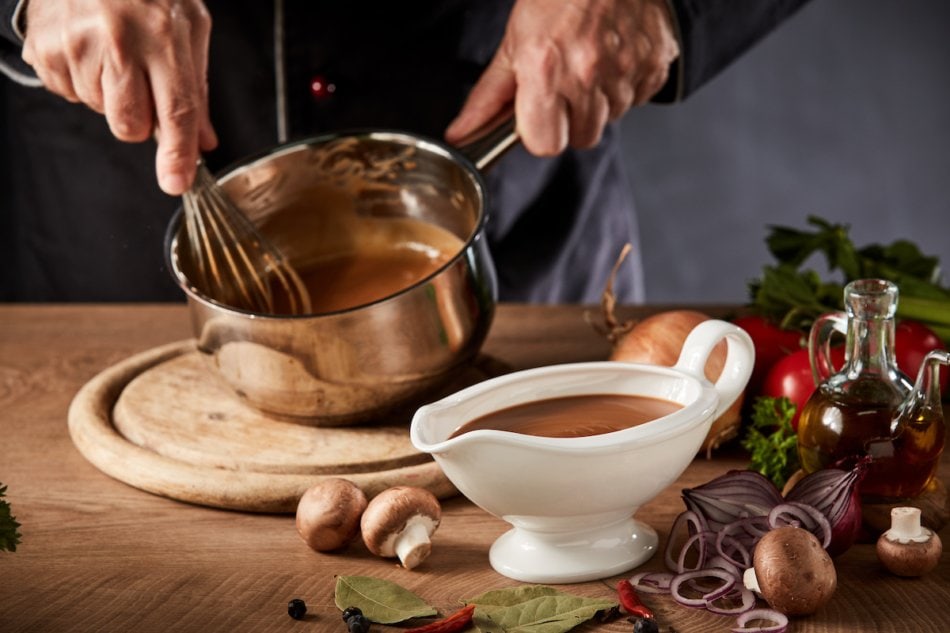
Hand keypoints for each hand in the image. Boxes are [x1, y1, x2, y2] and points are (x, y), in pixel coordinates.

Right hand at [21, 0, 217, 194]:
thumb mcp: (189, 28)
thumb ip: (197, 90)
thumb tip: (204, 142)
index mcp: (162, 36)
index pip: (175, 110)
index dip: (176, 153)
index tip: (176, 182)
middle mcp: (118, 42)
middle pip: (131, 126)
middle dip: (141, 120)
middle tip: (142, 82)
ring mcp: (76, 46)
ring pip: (102, 113)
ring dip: (111, 95)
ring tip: (113, 53)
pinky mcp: (45, 50)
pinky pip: (71, 95)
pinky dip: (83, 81)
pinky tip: (90, 50)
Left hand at [445, 0, 678, 155]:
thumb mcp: (514, 41)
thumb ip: (488, 96)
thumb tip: (461, 134)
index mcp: (545, 69)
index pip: (544, 145)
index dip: (539, 132)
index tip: (537, 114)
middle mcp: (587, 74)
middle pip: (580, 139)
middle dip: (569, 121)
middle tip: (564, 84)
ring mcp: (626, 72)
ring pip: (609, 120)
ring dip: (598, 102)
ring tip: (589, 63)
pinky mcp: (654, 67)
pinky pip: (637, 99)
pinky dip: (624, 85)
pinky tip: (613, 57)